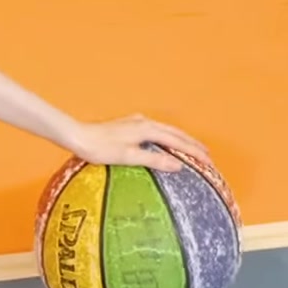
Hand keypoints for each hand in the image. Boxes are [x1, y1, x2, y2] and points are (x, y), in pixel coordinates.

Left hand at [64, 114, 210, 172]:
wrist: (78, 136)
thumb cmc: (100, 149)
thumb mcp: (128, 157)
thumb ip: (154, 160)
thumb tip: (178, 165)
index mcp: (147, 129)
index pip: (178, 141)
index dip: (194, 152)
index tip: (209, 162)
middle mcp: (144, 122)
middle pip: (175, 133)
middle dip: (192, 144)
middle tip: (208, 156)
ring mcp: (137, 123)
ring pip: (166, 130)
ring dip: (181, 139)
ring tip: (193, 149)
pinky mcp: (129, 126)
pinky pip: (156, 131)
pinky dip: (168, 137)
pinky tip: (165, 142)